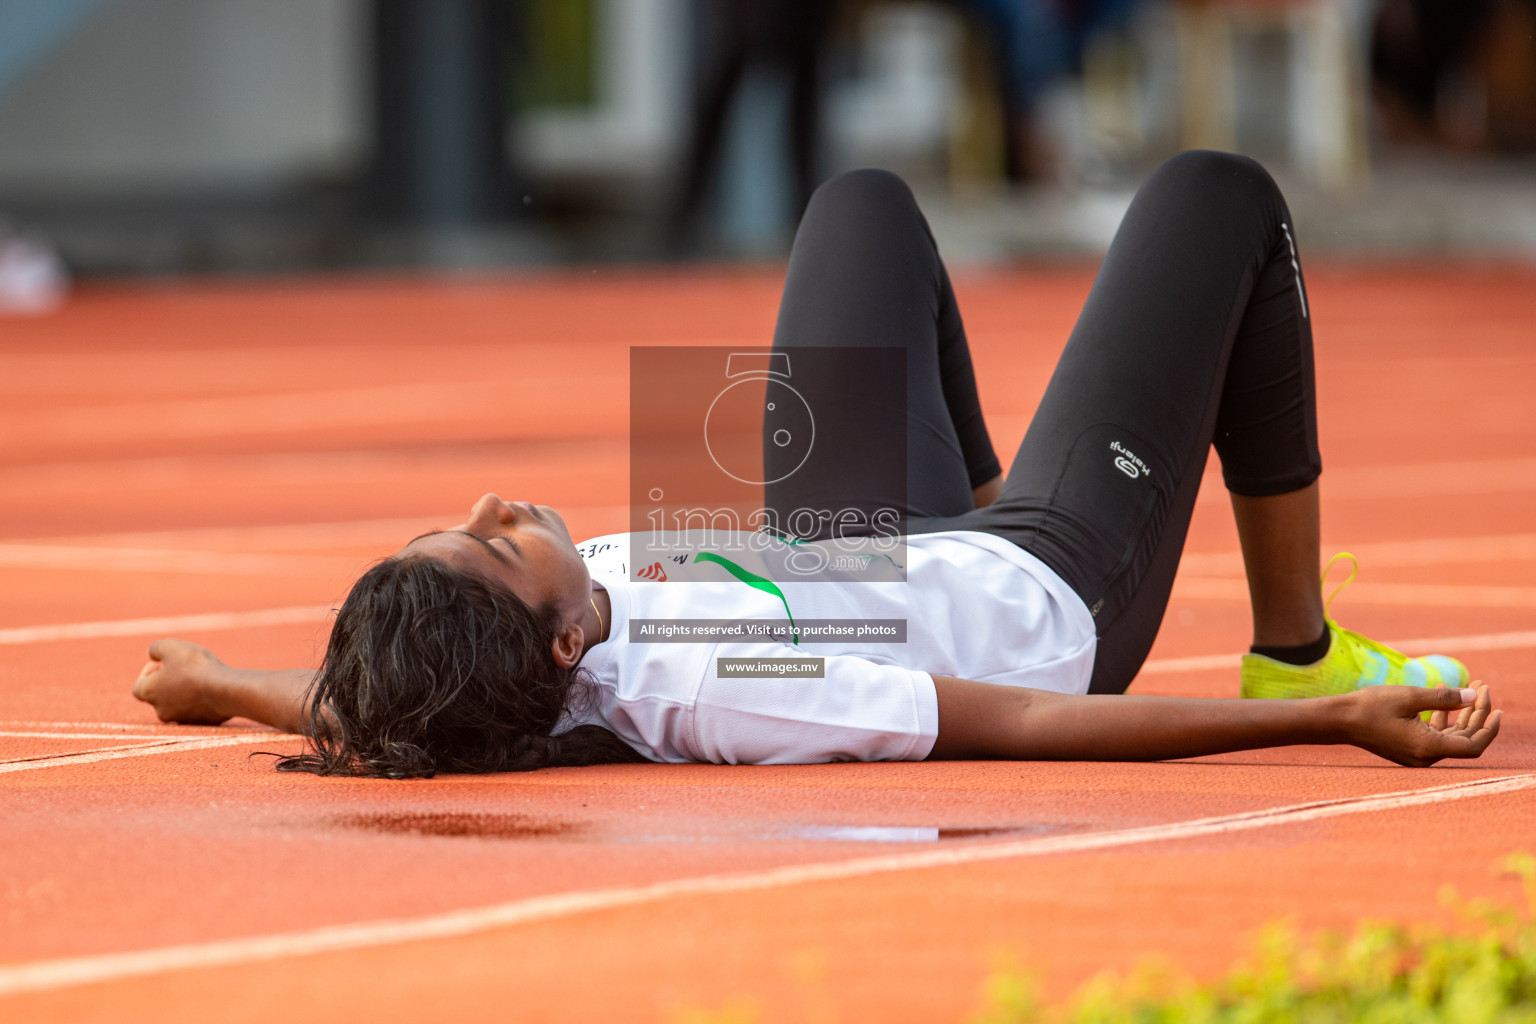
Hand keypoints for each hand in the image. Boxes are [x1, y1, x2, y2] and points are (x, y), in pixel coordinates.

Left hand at [131, 638, 231, 724]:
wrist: (223, 690)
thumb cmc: (194, 667)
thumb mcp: (171, 646)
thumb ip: (156, 648)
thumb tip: (153, 654)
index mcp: (148, 692)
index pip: (139, 687)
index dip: (148, 673)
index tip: (163, 664)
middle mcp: (161, 710)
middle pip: (159, 697)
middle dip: (168, 683)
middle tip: (184, 669)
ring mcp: (181, 719)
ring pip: (178, 705)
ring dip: (184, 692)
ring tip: (200, 678)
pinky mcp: (200, 723)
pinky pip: (197, 711)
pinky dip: (200, 701)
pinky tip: (212, 688)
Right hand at [1343, 683, 1500, 766]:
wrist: (1338, 720)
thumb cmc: (1370, 707)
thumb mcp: (1409, 696)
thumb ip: (1445, 698)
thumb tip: (1473, 696)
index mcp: (1428, 747)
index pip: (1474, 745)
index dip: (1490, 728)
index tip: (1496, 707)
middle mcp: (1425, 757)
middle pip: (1464, 739)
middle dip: (1477, 713)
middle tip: (1481, 687)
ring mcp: (1417, 755)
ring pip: (1451, 737)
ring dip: (1462, 715)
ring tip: (1468, 689)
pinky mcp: (1409, 749)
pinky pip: (1436, 736)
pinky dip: (1444, 719)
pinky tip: (1443, 699)